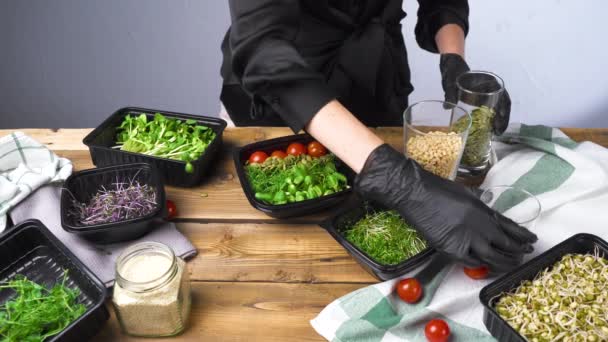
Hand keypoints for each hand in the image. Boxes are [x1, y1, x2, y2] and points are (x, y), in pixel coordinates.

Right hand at [354, 144, 537, 270]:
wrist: (416, 193)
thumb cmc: (437, 188)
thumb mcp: (466, 193)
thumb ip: (479, 204)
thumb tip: (487, 210)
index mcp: (484, 210)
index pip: (510, 226)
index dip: (522, 235)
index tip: (532, 240)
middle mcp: (480, 225)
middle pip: (505, 243)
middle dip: (518, 250)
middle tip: (525, 254)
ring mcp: (466, 239)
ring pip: (492, 257)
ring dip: (504, 262)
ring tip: (511, 264)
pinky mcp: (451, 248)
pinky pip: (470, 262)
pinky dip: (479, 265)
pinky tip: (484, 266)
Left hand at [440, 53, 510, 134]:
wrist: (452, 66)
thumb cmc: (453, 72)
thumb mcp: (450, 82)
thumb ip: (450, 93)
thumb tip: (447, 107)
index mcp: (488, 82)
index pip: (502, 96)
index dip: (503, 109)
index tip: (499, 121)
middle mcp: (492, 87)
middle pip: (504, 103)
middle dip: (503, 118)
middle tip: (498, 132)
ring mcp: (489, 92)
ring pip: (500, 106)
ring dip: (501, 119)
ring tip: (496, 133)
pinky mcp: (484, 97)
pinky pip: (493, 107)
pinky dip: (494, 117)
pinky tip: (490, 128)